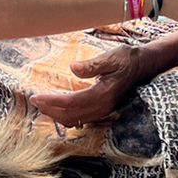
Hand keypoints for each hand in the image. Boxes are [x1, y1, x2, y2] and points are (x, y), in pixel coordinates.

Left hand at [29, 45, 143, 126]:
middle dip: (50, 110)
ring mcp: (103, 110)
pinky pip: (81, 120)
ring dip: (57, 115)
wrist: (143, 66)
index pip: (72, 102)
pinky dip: (66, 117)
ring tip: (42, 106)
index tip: (36, 97)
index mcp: (103, 94)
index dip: (52, 101)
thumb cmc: (126, 59)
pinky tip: (57, 110)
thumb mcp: (111, 57)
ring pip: (75, 120)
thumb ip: (92, 65)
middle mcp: (102, 107)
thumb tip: (73, 67)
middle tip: (34, 101)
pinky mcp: (102, 110)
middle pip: (71, 115)